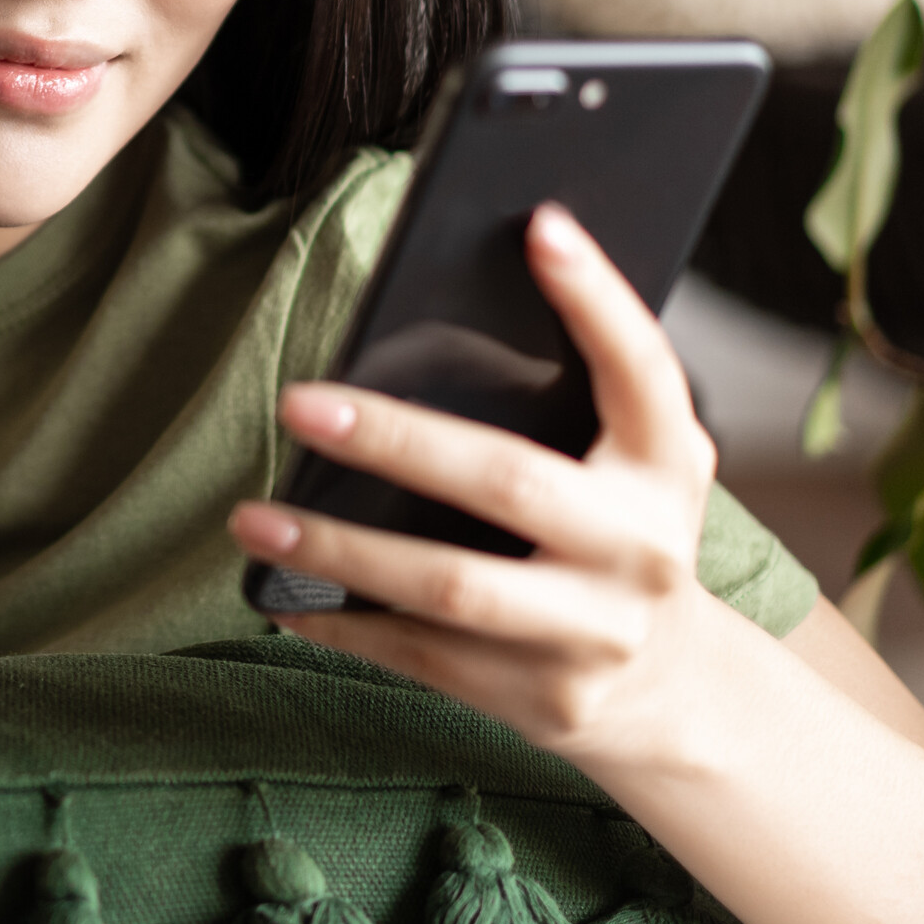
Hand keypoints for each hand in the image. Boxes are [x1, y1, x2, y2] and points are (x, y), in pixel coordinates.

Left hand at [226, 203, 731, 771]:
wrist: (672, 690)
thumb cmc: (614, 538)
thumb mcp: (625, 469)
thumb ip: (563, 403)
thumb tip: (422, 323)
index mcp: (668, 467)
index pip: (642, 370)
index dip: (598, 298)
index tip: (542, 226)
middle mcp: (641, 549)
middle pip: (508, 480)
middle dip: (395, 438)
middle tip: (296, 401)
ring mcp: (593, 632)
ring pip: (447, 586)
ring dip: (337, 548)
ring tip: (251, 517)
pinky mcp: (542, 698)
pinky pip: (421, 656)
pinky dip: (342, 623)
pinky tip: (280, 596)